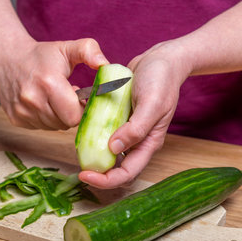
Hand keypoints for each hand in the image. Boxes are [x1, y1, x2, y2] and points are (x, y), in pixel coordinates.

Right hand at [0, 37, 107, 129]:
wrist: (8, 57)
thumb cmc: (42, 55)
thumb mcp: (67, 48)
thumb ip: (89, 51)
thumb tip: (105, 65)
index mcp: (49, 83)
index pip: (74, 116)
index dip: (81, 108)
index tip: (79, 97)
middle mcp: (32, 100)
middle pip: (65, 123)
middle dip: (70, 113)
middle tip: (66, 97)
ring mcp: (22, 111)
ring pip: (53, 127)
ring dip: (58, 116)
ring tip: (54, 98)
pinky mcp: (15, 118)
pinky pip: (40, 127)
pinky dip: (44, 118)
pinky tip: (42, 103)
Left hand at [79, 41, 191, 188]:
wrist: (162, 60)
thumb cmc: (162, 80)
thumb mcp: (152, 103)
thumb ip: (136, 128)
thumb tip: (113, 148)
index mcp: (148, 143)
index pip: (128, 173)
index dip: (106, 180)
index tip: (85, 174)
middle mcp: (138, 142)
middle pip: (118, 170)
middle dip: (99, 175)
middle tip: (80, 170)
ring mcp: (128, 132)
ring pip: (110, 155)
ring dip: (95, 159)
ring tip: (79, 155)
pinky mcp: (119, 120)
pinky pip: (105, 135)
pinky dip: (94, 137)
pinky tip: (83, 132)